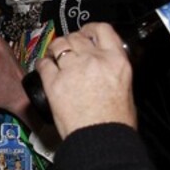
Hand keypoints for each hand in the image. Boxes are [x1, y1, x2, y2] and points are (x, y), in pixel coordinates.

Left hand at [36, 22, 136, 137]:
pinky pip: (44, 64)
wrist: (101, 141)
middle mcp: (94, 60)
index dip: (91, 29)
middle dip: (71, 41)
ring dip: (55, 49)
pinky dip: (43, 63)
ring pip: (58, 45)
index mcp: (116, 60)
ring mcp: (72, 69)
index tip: (86, 32)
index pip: (102, 30)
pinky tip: (44, 68)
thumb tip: (106, 67)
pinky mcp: (54, 82)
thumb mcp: (126, 89)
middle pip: (77, 36)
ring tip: (55, 57)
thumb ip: (114, 71)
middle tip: (68, 49)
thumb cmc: (115, 123)